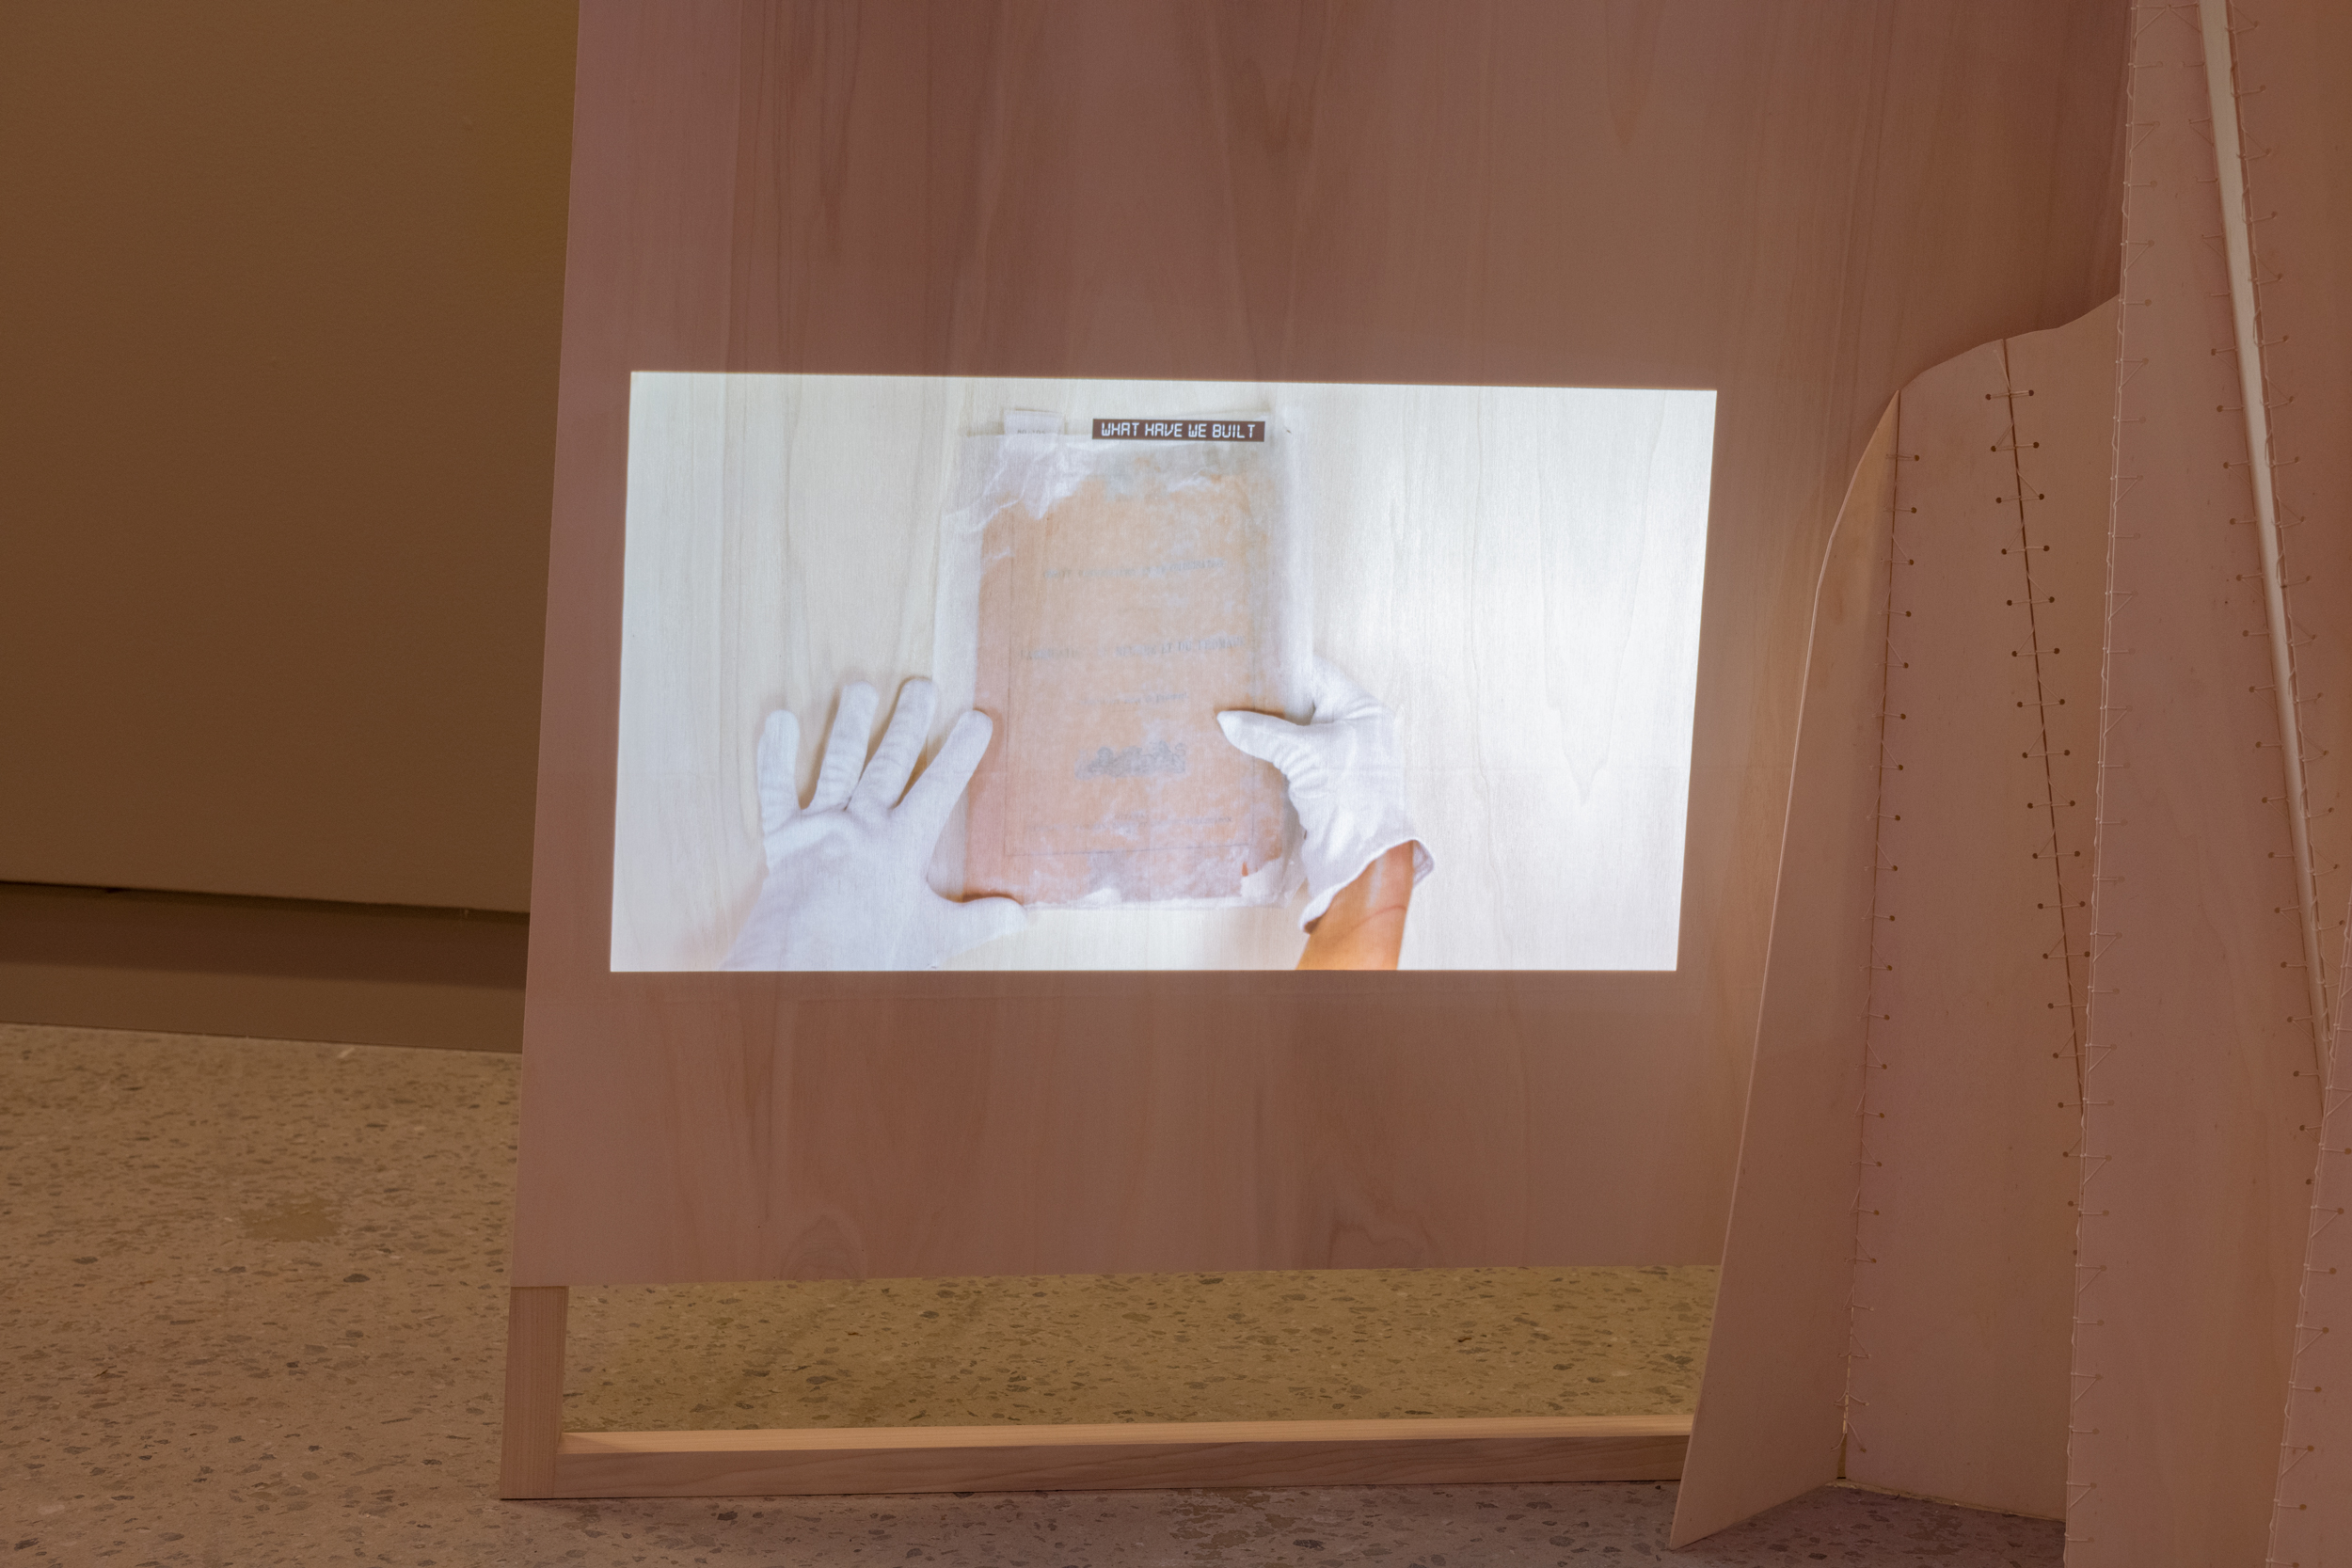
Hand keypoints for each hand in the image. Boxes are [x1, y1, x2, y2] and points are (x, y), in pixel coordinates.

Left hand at [721, 678, 1026, 969]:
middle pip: (889, 763)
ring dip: (851, 724)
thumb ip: (979, 921)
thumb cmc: (870, 954)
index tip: (976, 718)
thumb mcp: (936, 939)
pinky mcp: (783, 837)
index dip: (961, 751)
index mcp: (903, 843)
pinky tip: (779, 720)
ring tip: (862, 688)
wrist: (802, 965)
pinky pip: (775, 789)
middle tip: (920, 686)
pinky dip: (774, 755)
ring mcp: (821, 825)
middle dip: (908, 723)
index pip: (940, 786)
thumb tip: (1021, 915)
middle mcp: (862, 823)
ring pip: (839, 763)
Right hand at [1216, 658, 1433, 929]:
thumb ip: (1265, 732)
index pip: (1318, 676)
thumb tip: (1226, 719)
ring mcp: (1341, 759)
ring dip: (1267, 734)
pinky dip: (1272, 758)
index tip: (1248, 664)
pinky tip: (1242, 753)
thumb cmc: (1348, 796)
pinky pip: (1294, 762)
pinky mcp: (1325, 786)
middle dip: (1269, 704)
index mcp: (1363, 711)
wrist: (1362, 858)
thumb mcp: (1304, 755)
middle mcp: (1355, 731)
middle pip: (1305, 706)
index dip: (1283, 670)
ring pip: (1296, 736)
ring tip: (1229, 721)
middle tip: (1231, 693)